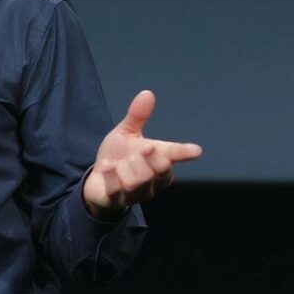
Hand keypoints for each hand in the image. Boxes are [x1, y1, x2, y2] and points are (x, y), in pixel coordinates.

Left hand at [83, 90, 202, 218]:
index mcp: (160, 162)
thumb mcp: (126, 134)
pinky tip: (107, 166)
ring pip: (137, 180)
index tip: (195, 150)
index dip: (183, 152)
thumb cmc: (119, 156)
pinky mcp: (119, 200)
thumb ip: (137, 117)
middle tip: (140, 149)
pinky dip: (111, 175)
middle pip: (157, 169)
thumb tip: (147, 93)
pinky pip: (116, 188)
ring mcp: (137, 193)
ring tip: (117, 163)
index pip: (174, 156)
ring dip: (124, 167)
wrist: (98, 181)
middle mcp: (154, 181)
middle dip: (146, 157)